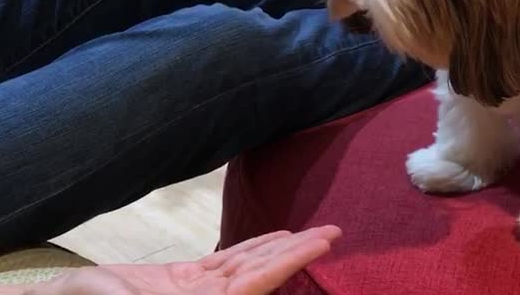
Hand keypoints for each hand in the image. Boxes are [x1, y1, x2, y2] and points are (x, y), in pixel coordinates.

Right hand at [43, 225, 340, 294]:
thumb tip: (205, 293)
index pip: (257, 284)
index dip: (289, 262)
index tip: (320, 244)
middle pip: (263, 274)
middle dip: (298, 253)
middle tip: (334, 231)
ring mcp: (197, 290)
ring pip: (249, 264)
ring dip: (281, 247)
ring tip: (314, 233)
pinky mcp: (186, 279)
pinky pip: (227, 261)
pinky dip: (252, 247)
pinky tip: (273, 238)